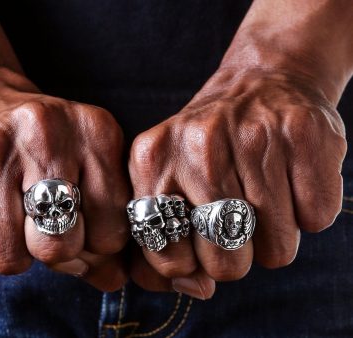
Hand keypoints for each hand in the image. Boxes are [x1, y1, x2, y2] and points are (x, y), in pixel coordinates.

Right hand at [0, 69, 129, 290]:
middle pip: (60, 246)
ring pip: (9, 256)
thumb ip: (106, 223)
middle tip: (45, 227)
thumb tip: (114, 281)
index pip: (111, 231)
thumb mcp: (86, 164)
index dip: (98, 247)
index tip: (84, 231)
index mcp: (94, 132)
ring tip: (12, 215)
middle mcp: (44, 135)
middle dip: (55, 251)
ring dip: (13, 250)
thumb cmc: (40, 143)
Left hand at [128, 67, 346, 298]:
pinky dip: (307, 211)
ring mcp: (253, 136)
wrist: (259, 82)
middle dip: (234, 256)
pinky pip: (316, 220)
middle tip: (235, 219)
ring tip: (263, 192)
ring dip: (273, 235)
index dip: (189, 260)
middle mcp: (197, 145)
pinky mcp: (303, 133)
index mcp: (151, 160)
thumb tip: (194, 290)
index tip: (198, 237)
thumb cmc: (208, 149)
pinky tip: (289, 176)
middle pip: (225, 263)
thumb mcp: (167, 182)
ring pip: (276, 250)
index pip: (167, 259)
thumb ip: (164, 247)